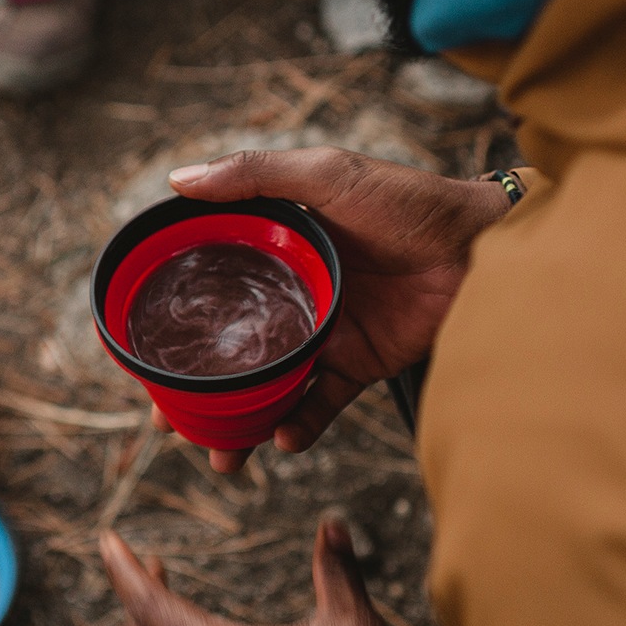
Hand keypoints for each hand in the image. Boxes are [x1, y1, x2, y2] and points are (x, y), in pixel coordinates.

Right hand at [161, 148, 515, 471]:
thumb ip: (254, 174)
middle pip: (232, 347)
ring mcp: (325, 332)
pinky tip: (281, 439)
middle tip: (168, 420)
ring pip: (268, 386)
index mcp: (277, 247)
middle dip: (197, 390)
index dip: (177, 318)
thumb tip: (178, 179)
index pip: (213, 283)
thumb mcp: (326, 174)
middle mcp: (294, 292)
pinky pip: (319, 404)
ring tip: (220, 451)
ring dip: (240, 422)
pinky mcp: (359, 364)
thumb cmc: (407, 201)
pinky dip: (300, 426)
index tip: (142, 352)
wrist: (483, 249)